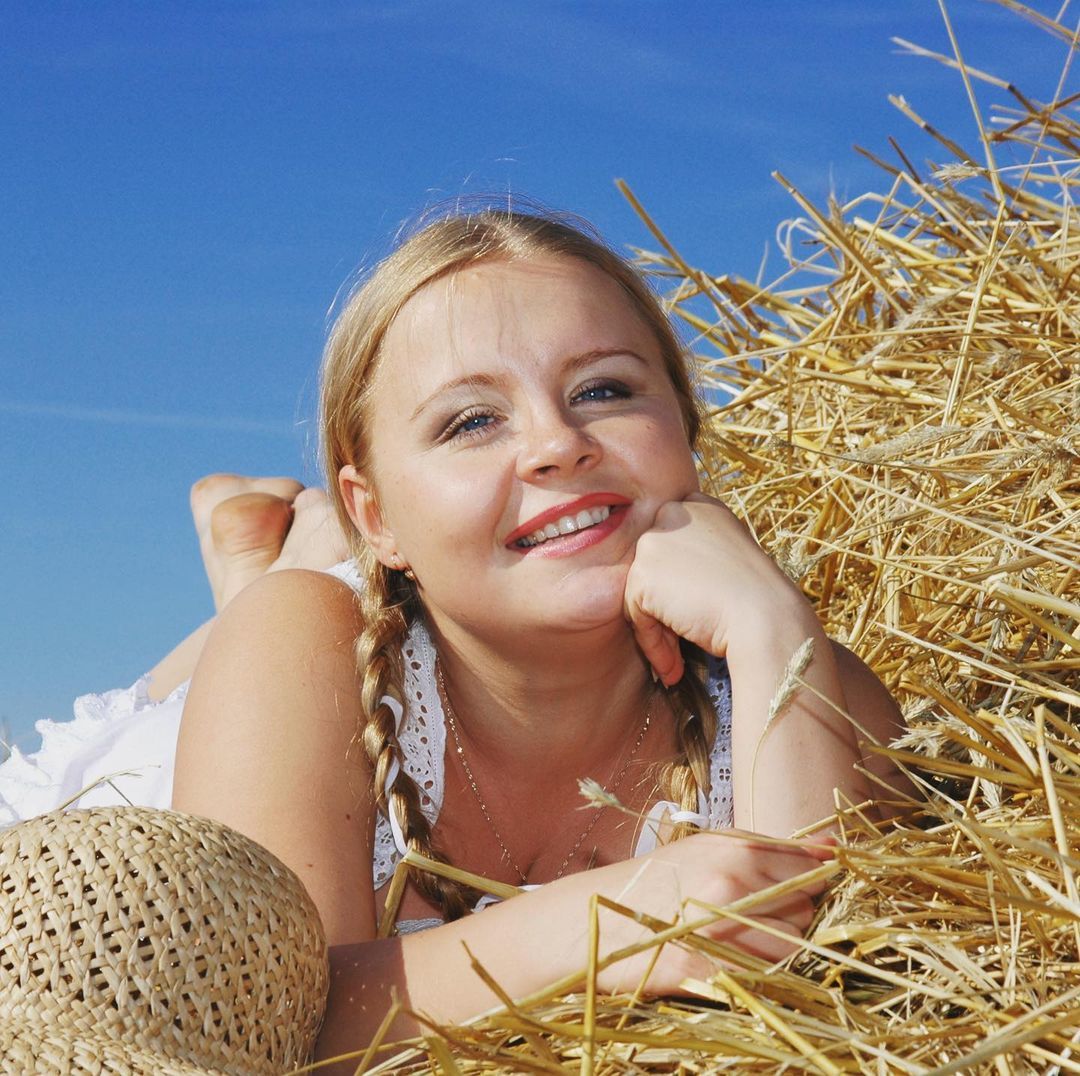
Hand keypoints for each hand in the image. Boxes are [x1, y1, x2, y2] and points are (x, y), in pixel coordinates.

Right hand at [594, 831, 833, 994]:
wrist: (592, 916)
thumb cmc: (659, 881)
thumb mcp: (713, 849)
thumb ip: (774, 851)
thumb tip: (836, 847)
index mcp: (736, 848)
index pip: (808, 870)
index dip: (802, 886)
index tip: (783, 895)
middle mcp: (734, 882)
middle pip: (804, 910)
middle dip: (788, 919)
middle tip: (747, 920)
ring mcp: (721, 927)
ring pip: (791, 947)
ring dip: (773, 951)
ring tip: (735, 943)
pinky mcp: (707, 969)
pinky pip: (762, 977)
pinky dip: (753, 975)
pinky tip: (724, 962)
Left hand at [624, 493, 811, 684]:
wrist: (765, 617)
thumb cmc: (758, 599)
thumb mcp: (729, 562)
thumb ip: (698, 557)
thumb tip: (665, 584)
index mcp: (699, 506)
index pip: (672, 544)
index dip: (679, 584)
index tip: (697, 612)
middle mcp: (673, 513)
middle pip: (653, 568)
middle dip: (664, 608)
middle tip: (682, 646)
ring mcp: (654, 540)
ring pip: (641, 592)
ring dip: (658, 630)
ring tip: (678, 662)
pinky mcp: (641, 572)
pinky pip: (635, 614)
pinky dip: (652, 643)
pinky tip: (674, 665)